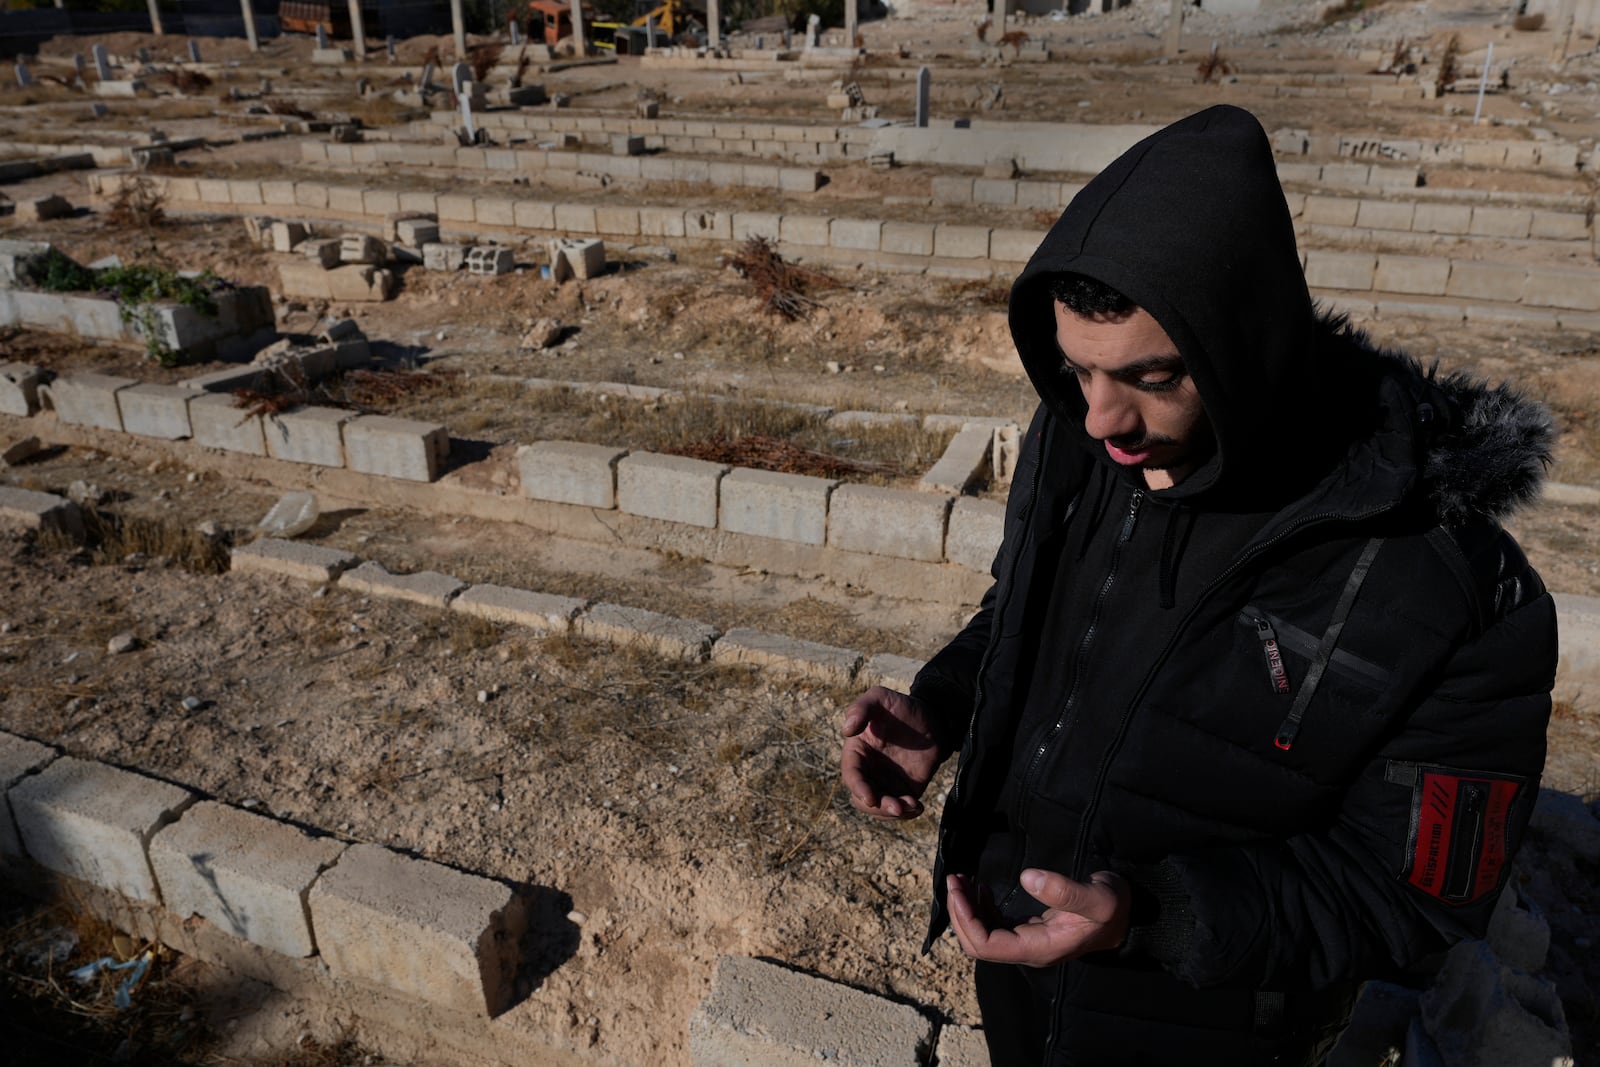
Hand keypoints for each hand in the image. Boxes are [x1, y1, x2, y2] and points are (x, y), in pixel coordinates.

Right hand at [840, 686, 942, 819]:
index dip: (859, 789)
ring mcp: (886, 782)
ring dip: (894, 813)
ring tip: (913, 805)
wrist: (933, 717)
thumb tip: (846, 730)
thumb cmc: (901, 706)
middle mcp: (868, 771)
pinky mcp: (905, 790)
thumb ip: (861, 708)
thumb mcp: (880, 698)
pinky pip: (902, 808)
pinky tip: (918, 806)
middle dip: (878, 808)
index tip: (871, 798)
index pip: (851, 775)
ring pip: (882, 809)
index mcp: (857, 752)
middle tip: (897, 807)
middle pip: (863, 800)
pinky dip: (908, 812)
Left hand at [947, 868, 1130, 967]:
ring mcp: (1027, 942)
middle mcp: (1028, 950)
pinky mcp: (1028, 931)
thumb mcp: (1097, 897)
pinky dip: (979, 908)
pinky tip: (980, 887)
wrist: (1128, 916)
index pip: (986, 945)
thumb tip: (1027, 877)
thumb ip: (1064, 891)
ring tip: (961, 879)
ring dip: (965, 910)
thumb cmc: (1114, 907)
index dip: (965, 919)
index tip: (958, 888)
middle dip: (959, 913)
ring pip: (981, 936)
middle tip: (954, 879)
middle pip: (976, 944)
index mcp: (1038, 948)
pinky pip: (993, 926)